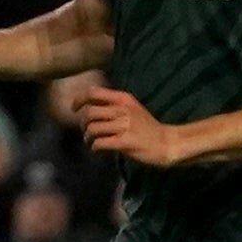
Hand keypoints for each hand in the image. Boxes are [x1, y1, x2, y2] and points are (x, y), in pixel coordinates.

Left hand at [70, 79, 192, 167]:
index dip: (79, 100)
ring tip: (92, 142)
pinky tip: (98, 149)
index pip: (93, 92)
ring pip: (92, 128)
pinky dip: (95, 147)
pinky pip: (100, 143)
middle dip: (82, 123)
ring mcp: (125, 126)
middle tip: (86, 131)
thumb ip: (113, 106)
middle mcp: (123, 110)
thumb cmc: (147, 127)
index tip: (74, 109)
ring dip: (87, 137)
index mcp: (123, 99)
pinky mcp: (126, 142)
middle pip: (89, 112)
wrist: (168, 143)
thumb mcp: (132, 109)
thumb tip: (88, 107)